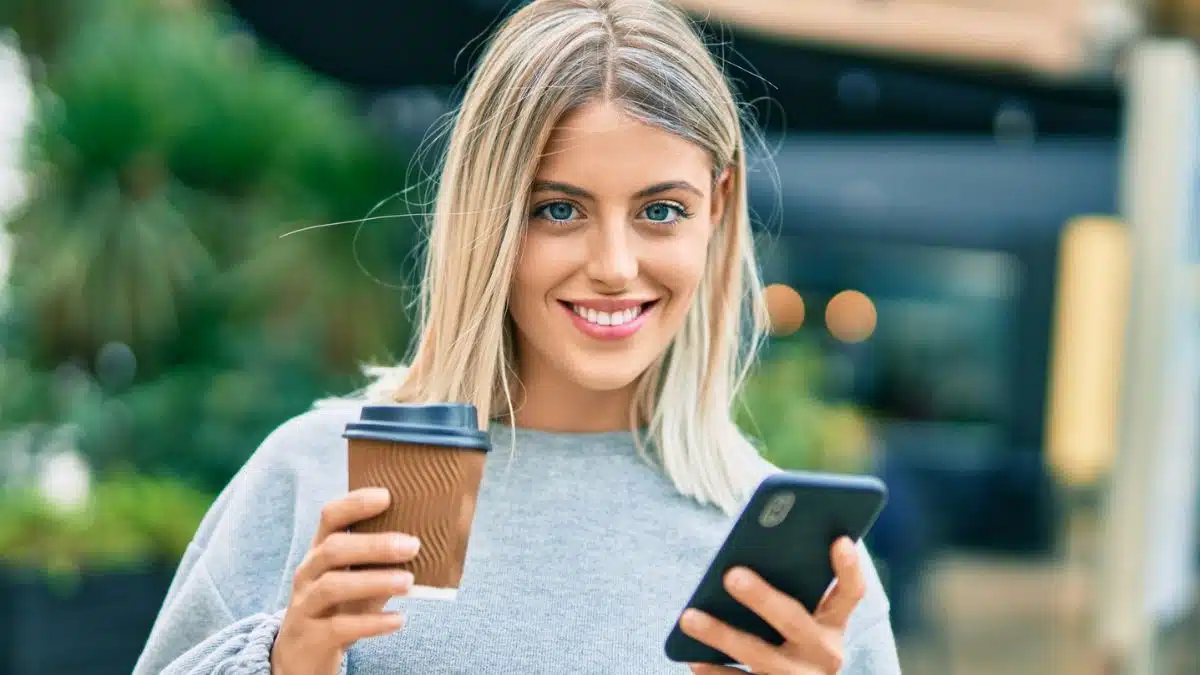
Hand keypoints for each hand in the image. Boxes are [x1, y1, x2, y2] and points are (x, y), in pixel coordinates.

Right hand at [272, 487, 419, 674]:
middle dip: (374, 545)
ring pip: (332, 586)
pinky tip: (398, 620)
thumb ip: (381, 563)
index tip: (387, 496)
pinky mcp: (310, 637)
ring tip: (408, 582)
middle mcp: (308, 573)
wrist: (300, 657)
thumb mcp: (357, 580)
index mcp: (320, 551)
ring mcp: (305, 605)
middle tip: (413, 545)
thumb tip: (427, 544)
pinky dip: (371, 623)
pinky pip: (339, 627)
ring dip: (374, 581)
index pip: (331, 517)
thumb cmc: (339, 609)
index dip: (356, 503)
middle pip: (334, 549)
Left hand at [680, 537, 865, 674]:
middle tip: (731, 575)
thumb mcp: (803, 620)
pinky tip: (694, 657)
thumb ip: (788, 590)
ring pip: (760, 655)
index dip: (848, 568)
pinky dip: (716, 672)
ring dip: (722, 635)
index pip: (851, 592)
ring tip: (689, 617)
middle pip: (793, 620)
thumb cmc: (789, 640)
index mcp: (832, 624)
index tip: (839, 540)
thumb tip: (742, 559)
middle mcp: (822, 653)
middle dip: (762, 597)